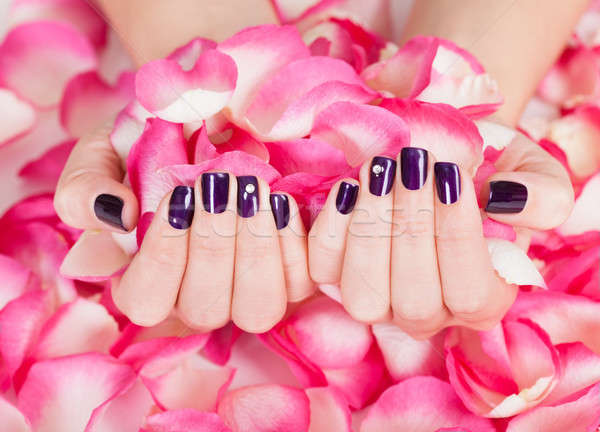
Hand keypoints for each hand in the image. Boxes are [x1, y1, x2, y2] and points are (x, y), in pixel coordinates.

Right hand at [55, 125, 313, 332]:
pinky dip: (294, 244)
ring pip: (258, 308)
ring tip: (253, 190)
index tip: (178, 196)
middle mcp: (196, 297)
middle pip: (206, 309)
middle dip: (214, 246)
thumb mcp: (100, 157)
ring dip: (256, 250)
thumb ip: (85, 189)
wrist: (203, 128)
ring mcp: (244, 291)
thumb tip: (119, 217)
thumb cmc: (145, 149)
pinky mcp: (289, 275)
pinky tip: (282, 199)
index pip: (147, 301)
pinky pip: (300, 284)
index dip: (163, 257)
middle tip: (220, 183)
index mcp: (144, 280)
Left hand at [308, 132, 573, 338]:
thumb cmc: (491, 171)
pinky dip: (329, 229)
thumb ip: (541, 195)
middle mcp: (428, 312)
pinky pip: (322, 269)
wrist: (444, 158)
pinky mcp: (336, 277)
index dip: (457, 237)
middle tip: (413, 164)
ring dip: (369, 230)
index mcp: (483, 298)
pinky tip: (346, 186)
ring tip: (380, 169)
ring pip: (364, 296)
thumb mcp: (533, 174)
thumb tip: (506, 201)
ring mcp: (379, 300)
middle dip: (410, 228)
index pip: (470, 292)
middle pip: (413, 301)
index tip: (450, 175)